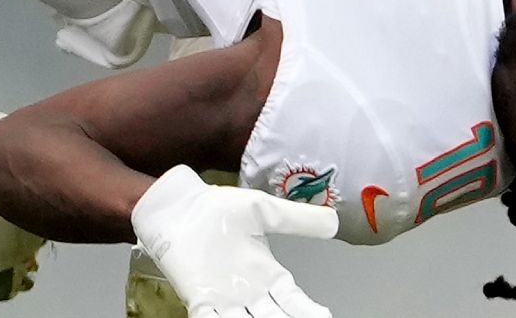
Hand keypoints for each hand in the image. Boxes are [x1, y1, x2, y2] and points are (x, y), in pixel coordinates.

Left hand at [132, 165, 338, 316]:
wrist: (180, 209)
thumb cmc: (218, 210)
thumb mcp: (263, 210)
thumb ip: (298, 219)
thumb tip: (335, 222)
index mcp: (267, 275)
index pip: (294, 302)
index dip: (309, 312)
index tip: (324, 316)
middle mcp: (249, 293)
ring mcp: (224, 300)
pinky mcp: (200, 301)